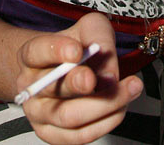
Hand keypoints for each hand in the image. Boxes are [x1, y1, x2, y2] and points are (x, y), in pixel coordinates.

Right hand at [16, 12, 142, 143]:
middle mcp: (33, 86)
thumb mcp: (90, 28)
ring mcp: (41, 114)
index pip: (37, 52)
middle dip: (79, 83)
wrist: (66, 68)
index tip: (78, 51)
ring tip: (131, 88)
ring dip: (104, 104)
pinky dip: (106, 121)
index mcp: (32, 55)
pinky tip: (121, 106)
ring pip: (69, 116)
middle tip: (105, 78)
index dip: (57, 51)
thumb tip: (108, 74)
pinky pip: (81, 135)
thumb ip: (99, 40)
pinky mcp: (55, 135)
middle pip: (52, 89)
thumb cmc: (77, 46)